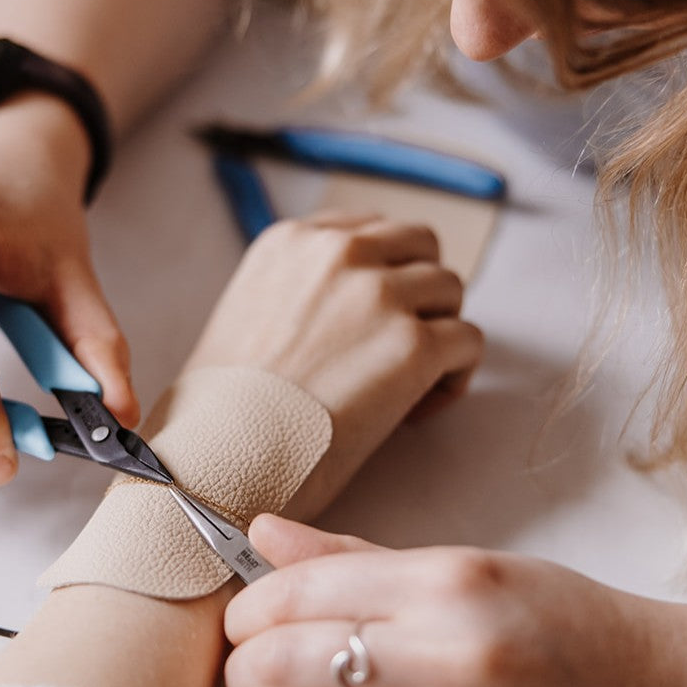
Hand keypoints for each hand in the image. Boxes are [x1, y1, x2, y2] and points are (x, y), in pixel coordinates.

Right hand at [183, 213, 482, 518]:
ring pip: (450, 290)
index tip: (370, 318)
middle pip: (420, 247)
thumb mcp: (243, 315)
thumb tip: (340, 316)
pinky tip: (416, 409)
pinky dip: (453, 376)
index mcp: (290, 242)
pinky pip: (468, 342)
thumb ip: (295, 293)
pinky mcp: (412, 344)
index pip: (369, 230)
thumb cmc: (221, 409)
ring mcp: (379, 295)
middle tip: (397, 347)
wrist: (219, 457)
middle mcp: (337, 253)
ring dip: (439, 333)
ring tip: (408, 385)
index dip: (382, 273)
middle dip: (419, 294)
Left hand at [225, 515, 686, 686]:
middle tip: (258, 676)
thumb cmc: (568, 629)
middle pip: (278, 666)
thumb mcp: (467, 571)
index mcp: (445, 584)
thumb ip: (354, 558)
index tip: (249, 624)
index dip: (248, 610)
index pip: (294, 589)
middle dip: (245, 673)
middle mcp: (451, 661)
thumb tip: (264, 535)